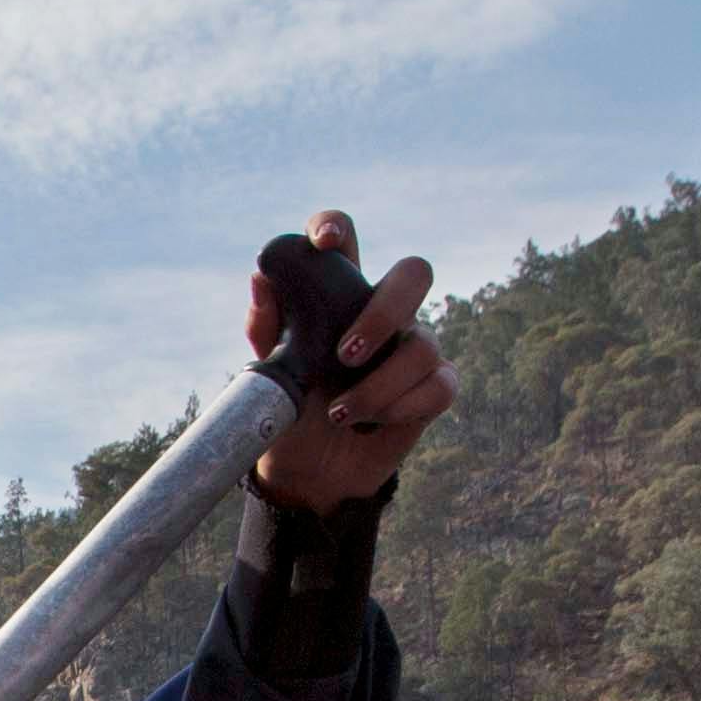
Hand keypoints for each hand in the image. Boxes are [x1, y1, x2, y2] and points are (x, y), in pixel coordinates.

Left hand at [245, 208, 450, 512]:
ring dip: (377, 385)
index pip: (344, 239)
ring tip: (340, 413)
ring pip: (423, 343)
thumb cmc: (290, 413)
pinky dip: (401, 407)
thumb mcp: (269, 375)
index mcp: (338, 297)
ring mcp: (414, 348)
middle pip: (414, 273)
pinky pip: (439, 384)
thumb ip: (266, 327)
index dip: (336, 226)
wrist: (309, 474)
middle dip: (385, 310)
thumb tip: (260, 278)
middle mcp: (383, 313)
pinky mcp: (433, 388)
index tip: (324, 243)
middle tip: (346, 353)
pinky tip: (370, 424)